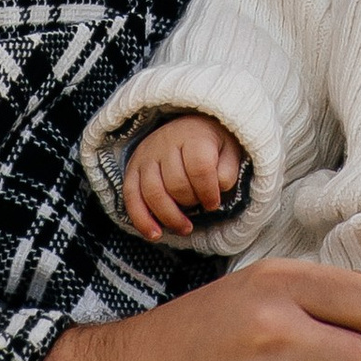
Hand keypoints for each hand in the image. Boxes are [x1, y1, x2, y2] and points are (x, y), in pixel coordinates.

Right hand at [124, 114, 244, 240]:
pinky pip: (131, 197)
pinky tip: (155, 234)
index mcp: (194, 136)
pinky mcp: (133, 169)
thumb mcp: (229, 150)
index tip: (214, 203)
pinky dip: (141, 220)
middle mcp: (166, 143)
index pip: (199, 167)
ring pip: (152, 192)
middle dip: (190, 203)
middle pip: (175, 183)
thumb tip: (217, 189)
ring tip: (185, 228)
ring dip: (169, 217)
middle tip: (200, 207)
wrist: (188, 125)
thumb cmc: (211, 144)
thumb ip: (228, 170)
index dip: (208, 192)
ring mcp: (146, 156)